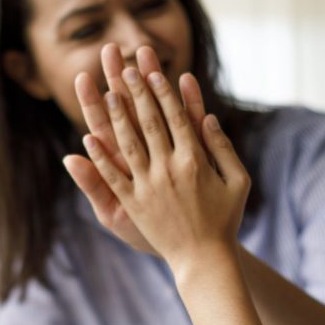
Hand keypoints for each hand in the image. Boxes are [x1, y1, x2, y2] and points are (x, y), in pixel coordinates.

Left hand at [79, 61, 249, 276]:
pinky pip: (112, 177)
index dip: (163, 92)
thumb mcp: (237, 182)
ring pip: (127, 143)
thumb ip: (222, 148)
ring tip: (106, 90)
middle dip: (136, 91)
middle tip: (124, 66)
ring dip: (116, 115)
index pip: (175, 117)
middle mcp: (169, 169)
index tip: (152, 71)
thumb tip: (207, 116)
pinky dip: (99, 158)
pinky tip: (87, 138)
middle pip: (148, 122)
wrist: (204, 259)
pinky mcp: (134, 204)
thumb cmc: (225, 218)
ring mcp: (148, 186)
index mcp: (195, 161)